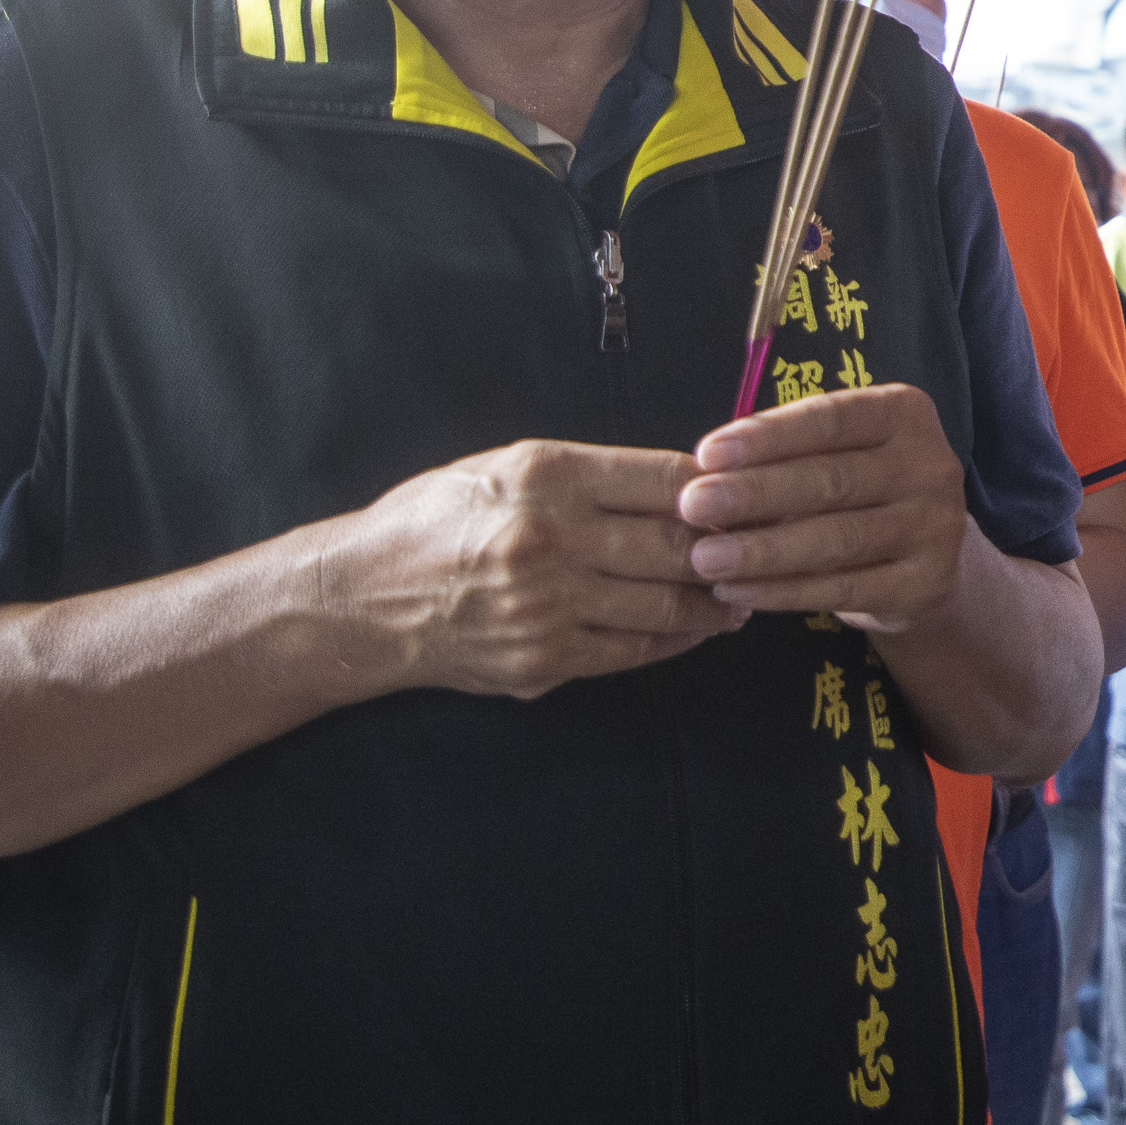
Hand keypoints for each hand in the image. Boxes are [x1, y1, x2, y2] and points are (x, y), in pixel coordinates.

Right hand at [311, 440, 730, 698]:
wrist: (360, 598)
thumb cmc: (438, 520)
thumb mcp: (507, 467)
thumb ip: (593, 476)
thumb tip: (685, 484)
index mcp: (547, 476)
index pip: (666, 480)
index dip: (721, 490)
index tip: (750, 495)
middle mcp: (551, 537)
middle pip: (677, 545)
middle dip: (731, 549)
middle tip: (765, 549)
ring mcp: (547, 604)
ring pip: (666, 603)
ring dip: (715, 601)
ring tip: (741, 592)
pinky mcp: (543, 657)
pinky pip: (634, 650)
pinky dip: (677, 640)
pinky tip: (699, 627)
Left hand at [677, 384, 974, 635]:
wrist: (922, 558)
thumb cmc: (856, 491)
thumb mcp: (833, 454)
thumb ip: (786, 457)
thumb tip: (706, 476)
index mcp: (904, 414)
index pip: (830, 419)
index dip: (767, 436)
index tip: (706, 454)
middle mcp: (931, 464)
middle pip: (832, 479)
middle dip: (754, 494)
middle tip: (692, 507)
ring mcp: (936, 525)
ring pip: (838, 539)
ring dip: (763, 550)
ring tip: (704, 558)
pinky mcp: (927, 581)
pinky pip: (845, 588)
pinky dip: (785, 592)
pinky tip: (738, 592)